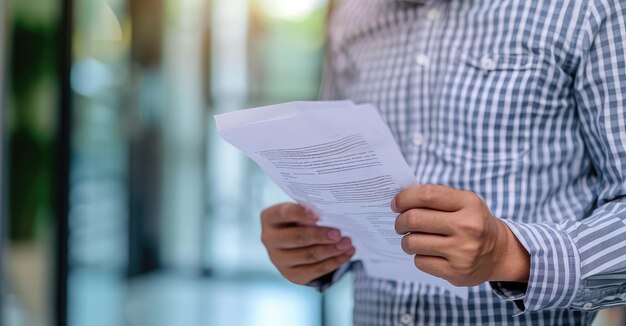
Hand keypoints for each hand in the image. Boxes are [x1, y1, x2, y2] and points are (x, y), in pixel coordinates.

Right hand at [260, 203, 354, 284]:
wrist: (293, 243)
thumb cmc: (299, 221)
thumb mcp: (299, 212)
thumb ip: (309, 212)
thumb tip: (329, 217)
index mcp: (270, 218)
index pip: (285, 214)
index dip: (301, 213)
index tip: (319, 215)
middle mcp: (270, 239)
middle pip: (298, 237)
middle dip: (320, 236)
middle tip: (338, 234)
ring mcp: (279, 259)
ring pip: (309, 255)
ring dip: (332, 250)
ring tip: (347, 243)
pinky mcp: (292, 274)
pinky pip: (316, 270)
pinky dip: (334, 262)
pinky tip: (346, 254)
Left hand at [392, 185, 529, 286]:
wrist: (499, 252)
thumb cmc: (472, 222)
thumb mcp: (463, 202)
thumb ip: (436, 198)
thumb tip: (400, 200)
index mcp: (469, 204)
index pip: (426, 195)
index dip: (404, 198)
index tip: (396, 204)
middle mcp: (468, 227)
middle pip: (414, 219)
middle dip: (400, 221)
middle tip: (400, 224)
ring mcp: (462, 252)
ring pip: (412, 243)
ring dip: (406, 241)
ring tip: (412, 239)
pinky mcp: (456, 272)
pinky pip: (420, 262)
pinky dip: (418, 256)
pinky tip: (428, 253)